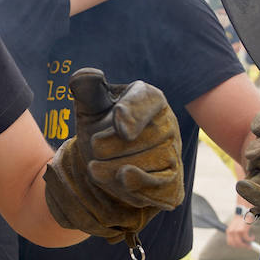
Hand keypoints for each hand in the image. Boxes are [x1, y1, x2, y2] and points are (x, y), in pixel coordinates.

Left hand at [43, 68, 183, 243]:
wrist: (110, 165)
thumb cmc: (101, 129)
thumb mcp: (90, 109)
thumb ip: (87, 91)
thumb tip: (88, 75)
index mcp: (148, 96)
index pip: (144, 100)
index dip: (132, 112)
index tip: (120, 123)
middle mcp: (167, 122)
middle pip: (134, 139)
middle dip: (104, 148)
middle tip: (93, 149)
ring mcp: (172, 151)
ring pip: (142, 163)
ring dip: (110, 169)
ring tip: (96, 167)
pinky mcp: (173, 179)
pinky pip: (156, 184)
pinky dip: (134, 185)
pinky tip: (120, 179)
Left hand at [225, 212, 253, 248]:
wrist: (244, 211)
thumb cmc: (241, 219)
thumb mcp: (236, 227)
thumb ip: (237, 234)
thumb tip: (243, 243)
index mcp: (228, 231)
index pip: (230, 243)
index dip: (236, 246)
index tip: (242, 245)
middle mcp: (231, 232)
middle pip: (235, 244)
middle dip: (243, 246)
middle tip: (248, 245)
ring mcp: (236, 232)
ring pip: (241, 243)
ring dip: (247, 244)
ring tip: (251, 240)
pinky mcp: (242, 230)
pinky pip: (247, 239)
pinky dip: (251, 239)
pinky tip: (252, 236)